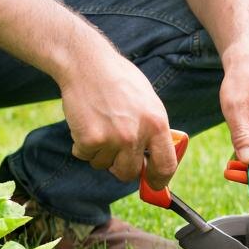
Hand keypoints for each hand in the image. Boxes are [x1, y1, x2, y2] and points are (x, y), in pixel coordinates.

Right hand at [59, 48, 176, 187]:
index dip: (159, 180)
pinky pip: (85, 156)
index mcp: (157, 124)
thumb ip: (153, 130)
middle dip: (121, 167)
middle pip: (129, 173)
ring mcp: (112, 139)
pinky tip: (86, 122)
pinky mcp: (89, 140)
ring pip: (103, 165)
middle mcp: (136, 135)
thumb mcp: (149, 102)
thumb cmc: (119, 80)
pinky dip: (82, 145)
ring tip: (99, 125)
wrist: (88, 64)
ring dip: (99, 153)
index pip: (166, 165)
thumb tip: (154, 161)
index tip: (154, 184)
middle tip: (115, 152)